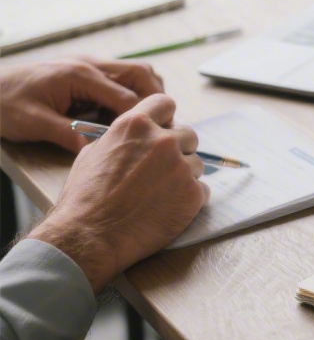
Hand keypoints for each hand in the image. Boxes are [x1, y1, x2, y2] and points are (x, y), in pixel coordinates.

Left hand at [0, 58, 164, 151]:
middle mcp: (89, 65)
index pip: (126, 97)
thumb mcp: (33, 124)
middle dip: (157, 100)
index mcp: (79, 75)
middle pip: (141, 75)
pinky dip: (133, 93)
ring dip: (148, 93)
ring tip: (151, 120)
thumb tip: (97, 152)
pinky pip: (120, 78)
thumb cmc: (4, 104)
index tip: (157, 138)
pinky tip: (129, 115)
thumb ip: (67, 136)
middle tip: (164, 126)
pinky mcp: (85, 71)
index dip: (145, 119)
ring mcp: (88, 65)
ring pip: (135, 72)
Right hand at [30, 95, 207, 292]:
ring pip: (196, 163)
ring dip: (183, 175)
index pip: (166, 104)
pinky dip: (188, 198)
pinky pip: (201, 189)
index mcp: (135, 125)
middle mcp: (162, 140)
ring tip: (157, 194)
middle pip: (188, 134)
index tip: (163, 129)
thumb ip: (123, 138)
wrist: (89, 235)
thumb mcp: (94, 152)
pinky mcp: (193, 193)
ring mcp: (181, 167)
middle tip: (161, 169)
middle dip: (178, 149)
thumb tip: (140, 136)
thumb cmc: (85, 197)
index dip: (165, 118)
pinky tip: (166, 207)